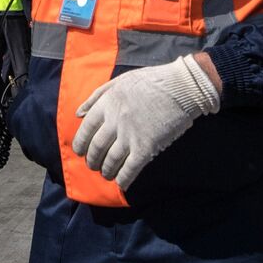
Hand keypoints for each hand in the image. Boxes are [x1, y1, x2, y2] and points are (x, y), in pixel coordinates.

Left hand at [72, 54, 221, 190]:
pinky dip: (122, 179)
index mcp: (108, 104)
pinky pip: (129, 170)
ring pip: (110, 162)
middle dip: (92, 161)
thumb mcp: (121, 81)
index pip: (85, 129)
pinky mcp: (146, 147)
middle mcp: (115, 121)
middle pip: (96, 148)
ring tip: (107, 174)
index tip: (80, 151)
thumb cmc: (154, 80)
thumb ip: (97, 95)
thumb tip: (78, 114)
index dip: (80, 144)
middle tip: (93, 165)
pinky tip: (121, 182)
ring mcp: (130, 136)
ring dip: (106, 171)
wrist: (184, 87)